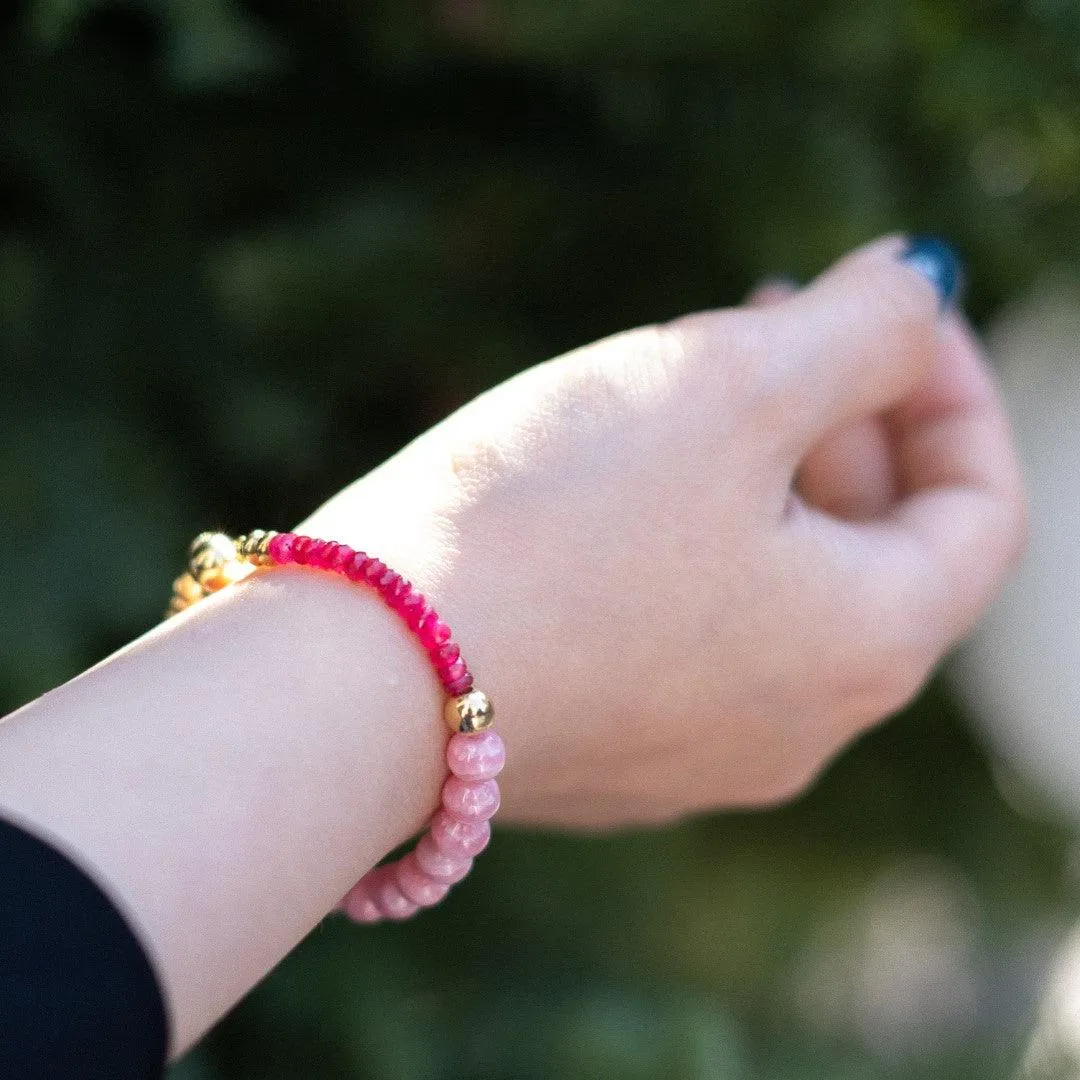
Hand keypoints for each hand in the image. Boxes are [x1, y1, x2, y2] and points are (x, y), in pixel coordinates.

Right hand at [302, 235, 1026, 827]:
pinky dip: (687, 543)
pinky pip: (689, 627)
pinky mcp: (612, 750)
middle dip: (841, 416)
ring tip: (677, 388)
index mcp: (866, 647)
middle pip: (873, 547)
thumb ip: (866, 327)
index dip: (950, 387)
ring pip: (775, 585)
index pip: (977, 507)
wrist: (352, 680)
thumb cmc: (547, 525)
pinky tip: (610, 490)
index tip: (887, 306)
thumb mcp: (729, 383)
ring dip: (759, 473)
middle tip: (766, 318)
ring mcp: (701, 752)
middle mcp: (799, 725)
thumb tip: (919, 289)